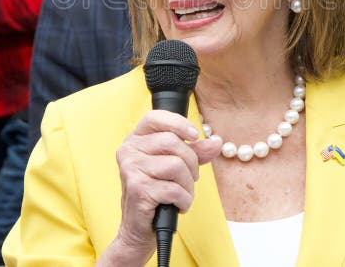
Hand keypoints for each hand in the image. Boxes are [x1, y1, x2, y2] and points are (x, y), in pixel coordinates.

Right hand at [104, 111, 220, 263]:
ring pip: (176, 165)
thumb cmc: (156, 192)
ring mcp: (131, 169)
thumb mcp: (176, 167)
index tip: (195, 135)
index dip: (178, 123)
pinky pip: (174, 188)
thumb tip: (216, 141)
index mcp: (135, 139)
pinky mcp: (138, 188)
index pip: (155, 117)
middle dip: (191, 162)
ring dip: (188, 184)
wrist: (140, 227)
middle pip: (172, 142)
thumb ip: (195, 152)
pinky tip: (178, 205)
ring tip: (182, 194)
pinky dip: (184, 199)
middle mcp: (128, 150)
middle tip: (190, 178)